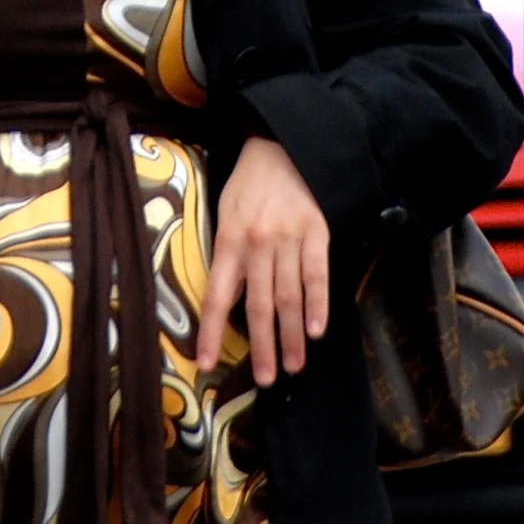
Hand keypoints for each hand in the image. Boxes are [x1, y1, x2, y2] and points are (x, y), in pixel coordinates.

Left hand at [196, 136, 330, 385]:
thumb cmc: (248, 185)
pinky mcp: (316, 229)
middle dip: (262, 346)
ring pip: (289, 295)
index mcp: (229, 240)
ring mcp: (289, 237)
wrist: (282, 144)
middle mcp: (257, 243)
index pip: (217, 295)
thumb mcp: (224, 214)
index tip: (206, 364)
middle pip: (258, 304)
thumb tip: (224, 303)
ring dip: (292, 334)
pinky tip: (318, 328)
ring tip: (294, 364)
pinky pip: (317, 272)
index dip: (210, 332)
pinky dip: (318, 302)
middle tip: (267, 378)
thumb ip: (226, 256)